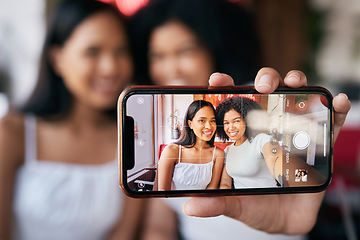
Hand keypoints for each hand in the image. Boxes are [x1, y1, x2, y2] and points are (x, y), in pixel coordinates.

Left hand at [182, 67, 350, 234]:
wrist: (284, 220)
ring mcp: (293, 132)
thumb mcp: (236, 203)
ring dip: (297, 84)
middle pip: (267, 93)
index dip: (225, 88)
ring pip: (296, 98)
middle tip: (263, 85)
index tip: (217, 80)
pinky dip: (335, 109)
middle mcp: (268, 128)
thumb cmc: (256, 205)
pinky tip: (337, 102)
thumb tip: (192, 207)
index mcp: (244, 136)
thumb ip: (216, 203)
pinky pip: (330, 122)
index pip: (233, 105)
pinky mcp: (318, 144)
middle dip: (265, 80)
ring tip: (295, 83)